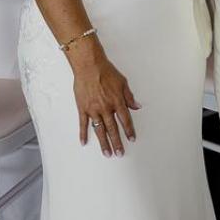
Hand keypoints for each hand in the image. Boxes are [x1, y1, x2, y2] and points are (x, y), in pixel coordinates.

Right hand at [71, 40, 138, 156]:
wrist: (89, 65)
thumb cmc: (106, 72)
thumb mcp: (122, 82)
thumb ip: (129, 97)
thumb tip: (137, 107)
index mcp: (117, 102)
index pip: (125, 120)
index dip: (129, 131)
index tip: (131, 139)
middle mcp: (106, 108)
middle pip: (113, 129)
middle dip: (117, 143)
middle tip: (119, 153)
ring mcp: (93, 110)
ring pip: (100, 130)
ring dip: (104, 143)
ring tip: (107, 153)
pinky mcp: (83, 108)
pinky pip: (83, 124)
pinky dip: (83, 134)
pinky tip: (84, 142)